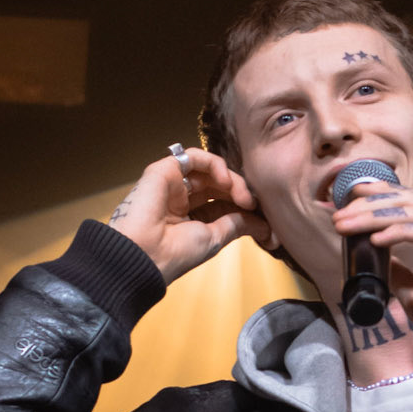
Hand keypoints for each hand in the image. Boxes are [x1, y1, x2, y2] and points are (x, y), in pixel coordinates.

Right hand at [107, 150, 268, 286]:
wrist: (145, 254)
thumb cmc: (174, 253)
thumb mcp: (215, 239)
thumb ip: (238, 225)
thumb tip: (266, 227)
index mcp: (190, 218)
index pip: (223, 203)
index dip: (244, 207)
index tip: (266, 221)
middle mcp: (181, 199)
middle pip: (219, 185)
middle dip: (242, 193)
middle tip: (256, 205)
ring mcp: (173, 183)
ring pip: (210, 170)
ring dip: (233, 180)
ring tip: (244, 197)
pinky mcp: (164, 170)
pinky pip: (194, 156)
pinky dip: (215, 164)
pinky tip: (226, 180)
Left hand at [331, 182, 412, 364]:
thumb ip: (401, 277)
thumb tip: (380, 260)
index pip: (410, 207)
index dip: (380, 197)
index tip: (349, 200)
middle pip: (408, 202)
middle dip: (370, 203)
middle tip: (339, 214)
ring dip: (375, 216)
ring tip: (348, 225)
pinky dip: (398, 233)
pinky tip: (376, 240)